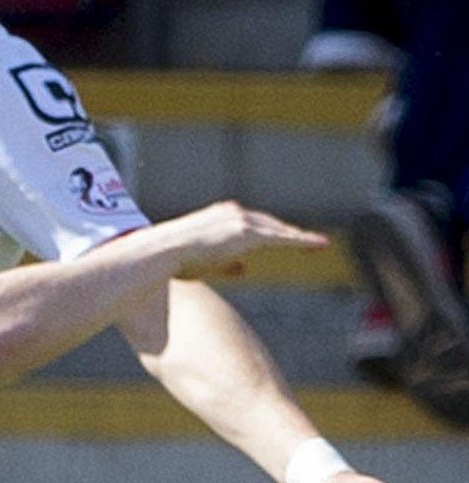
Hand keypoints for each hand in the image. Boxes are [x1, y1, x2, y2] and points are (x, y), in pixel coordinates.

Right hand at [148, 201, 330, 279]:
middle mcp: (234, 213)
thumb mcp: (203, 262)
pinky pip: (283, 238)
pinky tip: (319, 246)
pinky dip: (302, 241)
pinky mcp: (249, 233)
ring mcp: (242, 221)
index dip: (269, 232)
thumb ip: (226, 264)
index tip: (281, 238)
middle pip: (269, 224)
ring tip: (318, 245)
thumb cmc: (174, 260)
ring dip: (298, 238)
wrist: (163, 253)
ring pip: (279, 230)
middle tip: (309, 242)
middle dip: (288, 233)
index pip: (251, 224)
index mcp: (219, 217)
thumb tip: (245, 269)